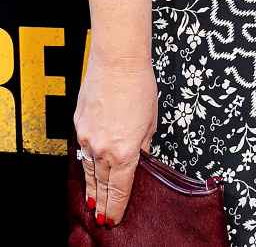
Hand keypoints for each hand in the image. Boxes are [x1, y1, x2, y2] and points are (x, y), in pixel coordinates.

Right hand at [74, 57, 157, 227]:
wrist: (117, 62)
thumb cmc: (139, 84)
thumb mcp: (151, 119)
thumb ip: (144, 143)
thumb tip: (141, 155)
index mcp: (125, 151)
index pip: (120, 189)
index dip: (117, 207)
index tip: (115, 218)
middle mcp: (103, 149)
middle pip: (102, 185)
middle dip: (102, 204)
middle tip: (102, 218)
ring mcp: (88, 138)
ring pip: (89, 172)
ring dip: (91, 189)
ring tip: (92, 203)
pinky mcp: (79, 126)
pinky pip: (82, 152)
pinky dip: (86, 165)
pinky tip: (88, 173)